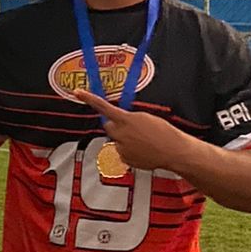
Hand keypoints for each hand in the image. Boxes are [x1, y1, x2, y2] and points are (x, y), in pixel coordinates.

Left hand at [73, 90, 189, 172]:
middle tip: (131, 128)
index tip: (77, 92)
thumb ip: (129, 118)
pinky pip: (122, 152)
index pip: (103, 107)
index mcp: (126, 120)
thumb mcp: (145, 117)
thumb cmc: (164, 132)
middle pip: (109, 126)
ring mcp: (121, 148)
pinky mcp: (124, 159)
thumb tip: (121, 121)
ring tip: (143, 141)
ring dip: (125, 140)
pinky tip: (143, 150)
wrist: (173, 151)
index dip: (89, 99)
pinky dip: (130, 151)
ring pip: (117, 141)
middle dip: (116, 126)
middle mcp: (120, 134)